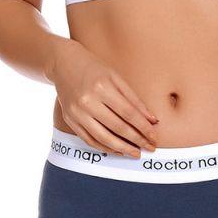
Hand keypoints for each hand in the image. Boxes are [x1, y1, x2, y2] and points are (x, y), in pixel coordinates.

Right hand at [51, 39, 159, 157]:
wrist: (63, 64)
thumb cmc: (94, 68)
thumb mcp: (116, 77)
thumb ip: (134, 99)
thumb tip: (152, 120)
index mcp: (102, 87)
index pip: (128, 113)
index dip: (143, 127)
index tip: (154, 136)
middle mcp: (88, 101)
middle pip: (117, 127)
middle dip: (137, 140)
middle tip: (149, 148)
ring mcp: (77, 112)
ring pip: (103, 138)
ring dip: (122, 148)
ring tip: (135, 153)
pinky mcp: (70, 120)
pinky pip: (89, 140)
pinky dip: (105, 148)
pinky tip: (118, 150)